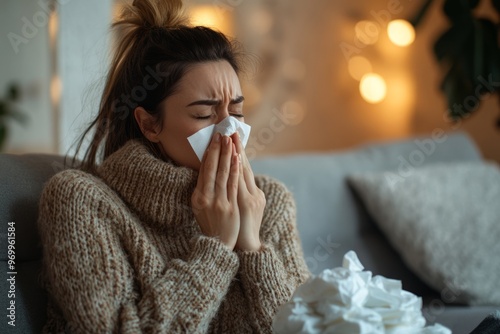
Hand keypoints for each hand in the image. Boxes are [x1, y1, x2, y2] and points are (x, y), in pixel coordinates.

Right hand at [191, 133, 240, 249]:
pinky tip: (237, 158)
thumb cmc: (211, 225)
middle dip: (216, 150)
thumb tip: (208, 171)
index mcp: (197, 197)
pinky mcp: (230, 207)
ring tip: (230, 140)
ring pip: (223, 174)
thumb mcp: (201, 208)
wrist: (219, 246)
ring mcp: (218, 202)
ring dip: (226, 155)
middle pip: (211, 169)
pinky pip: (233, 184)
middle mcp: (206, 198)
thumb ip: (203, 191)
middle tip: (221, 134)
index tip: (213, 140)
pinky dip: (234, 169)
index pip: (203, 171)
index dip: (208, 154)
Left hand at [231, 132, 265, 251]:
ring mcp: (250, 198)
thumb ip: (242, 194)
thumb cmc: (243, 229)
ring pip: (243, 172)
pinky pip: (239, 184)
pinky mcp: (245, 204)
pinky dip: (237, 170)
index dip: (239, 152)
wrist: (247, 247)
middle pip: (245, 166)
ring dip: (237, 154)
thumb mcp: (246, 209)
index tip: (233, 137)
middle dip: (238, 148)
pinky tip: (235, 159)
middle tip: (232, 130)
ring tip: (231, 139)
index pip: (245, 169)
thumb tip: (234, 180)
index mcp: (253, 194)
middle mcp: (254, 193)